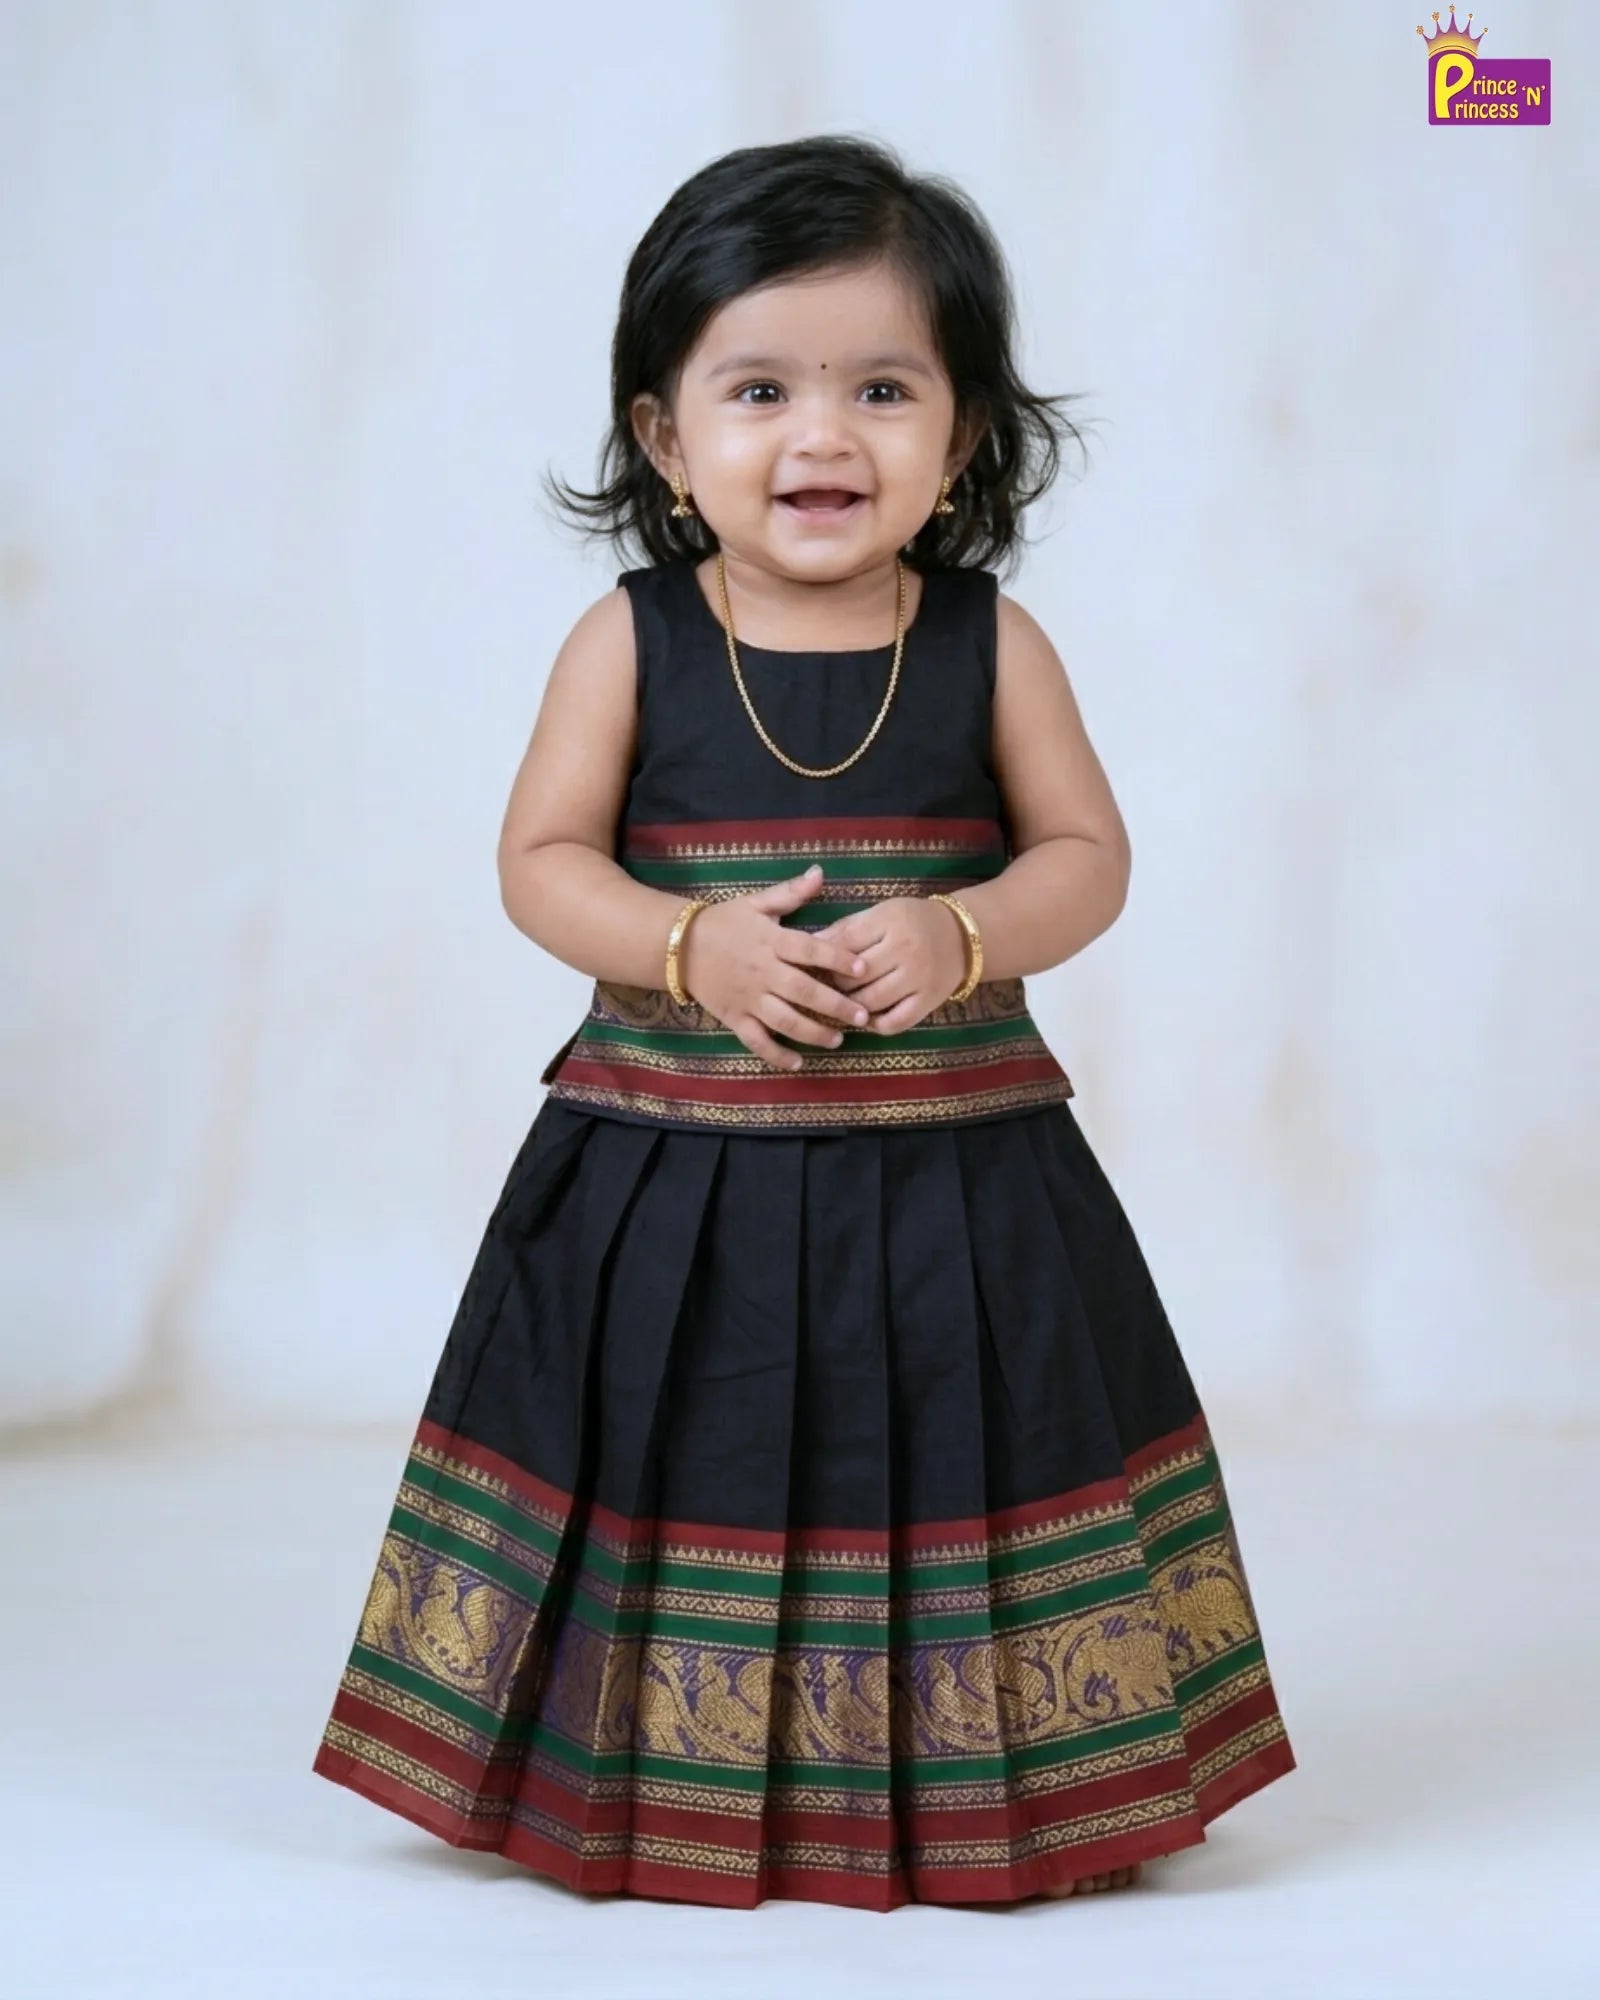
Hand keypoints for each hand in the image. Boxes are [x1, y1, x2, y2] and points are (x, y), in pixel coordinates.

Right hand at [677, 864, 873, 1073]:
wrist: (679, 946)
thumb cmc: (724, 922)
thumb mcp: (755, 902)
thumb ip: (790, 892)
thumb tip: (820, 872)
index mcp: (771, 941)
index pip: (810, 950)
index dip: (837, 958)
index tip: (862, 968)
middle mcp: (763, 972)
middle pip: (804, 992)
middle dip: (836, 1006)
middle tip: (863, 1016)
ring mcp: (748, 998)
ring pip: (785, 1021)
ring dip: (814, 1033)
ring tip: (838, 1039)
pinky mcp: (735, 1018)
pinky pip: (757, 1041)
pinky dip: (777, 1055)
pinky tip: (798, 1062)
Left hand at [811, 895, 969, 1033]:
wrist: (962, 937)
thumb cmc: (913, 921)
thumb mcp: (882, 913)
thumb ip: (848, 928)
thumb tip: (811, 944)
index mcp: (891, 921)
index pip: (844, 942)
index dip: (822, 956)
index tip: (810, 964)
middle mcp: (906, 950)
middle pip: (854, 976)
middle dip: (834, 983)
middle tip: (825, 986)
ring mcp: (918, 978)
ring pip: (870, 1002)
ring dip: (850, 1006)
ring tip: (842, 1002)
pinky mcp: (928, 1002)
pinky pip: (895, 1023)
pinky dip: (875, 1025)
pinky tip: (867, 1018)